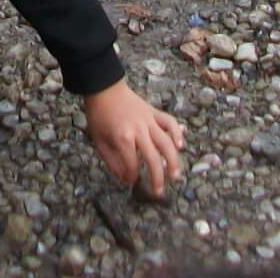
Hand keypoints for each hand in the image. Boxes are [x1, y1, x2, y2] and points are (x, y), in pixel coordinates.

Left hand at [85, 80, 184, 197]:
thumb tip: (125, 178)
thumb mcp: (98, 140)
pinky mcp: (154, 112)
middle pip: (153, 157)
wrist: (104, 87)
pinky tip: (181, 145)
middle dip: (157, 178)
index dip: (133, 177)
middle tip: (158, 192)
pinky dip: (177, 133)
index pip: (132, 164)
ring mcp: (149, 120)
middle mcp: (138, 130)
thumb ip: (111, 161)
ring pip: (166, 142)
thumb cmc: (99, 115)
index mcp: (122, 137)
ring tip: (175, 176)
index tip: (133, 182)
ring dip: (172, 161)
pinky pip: (170, 122)